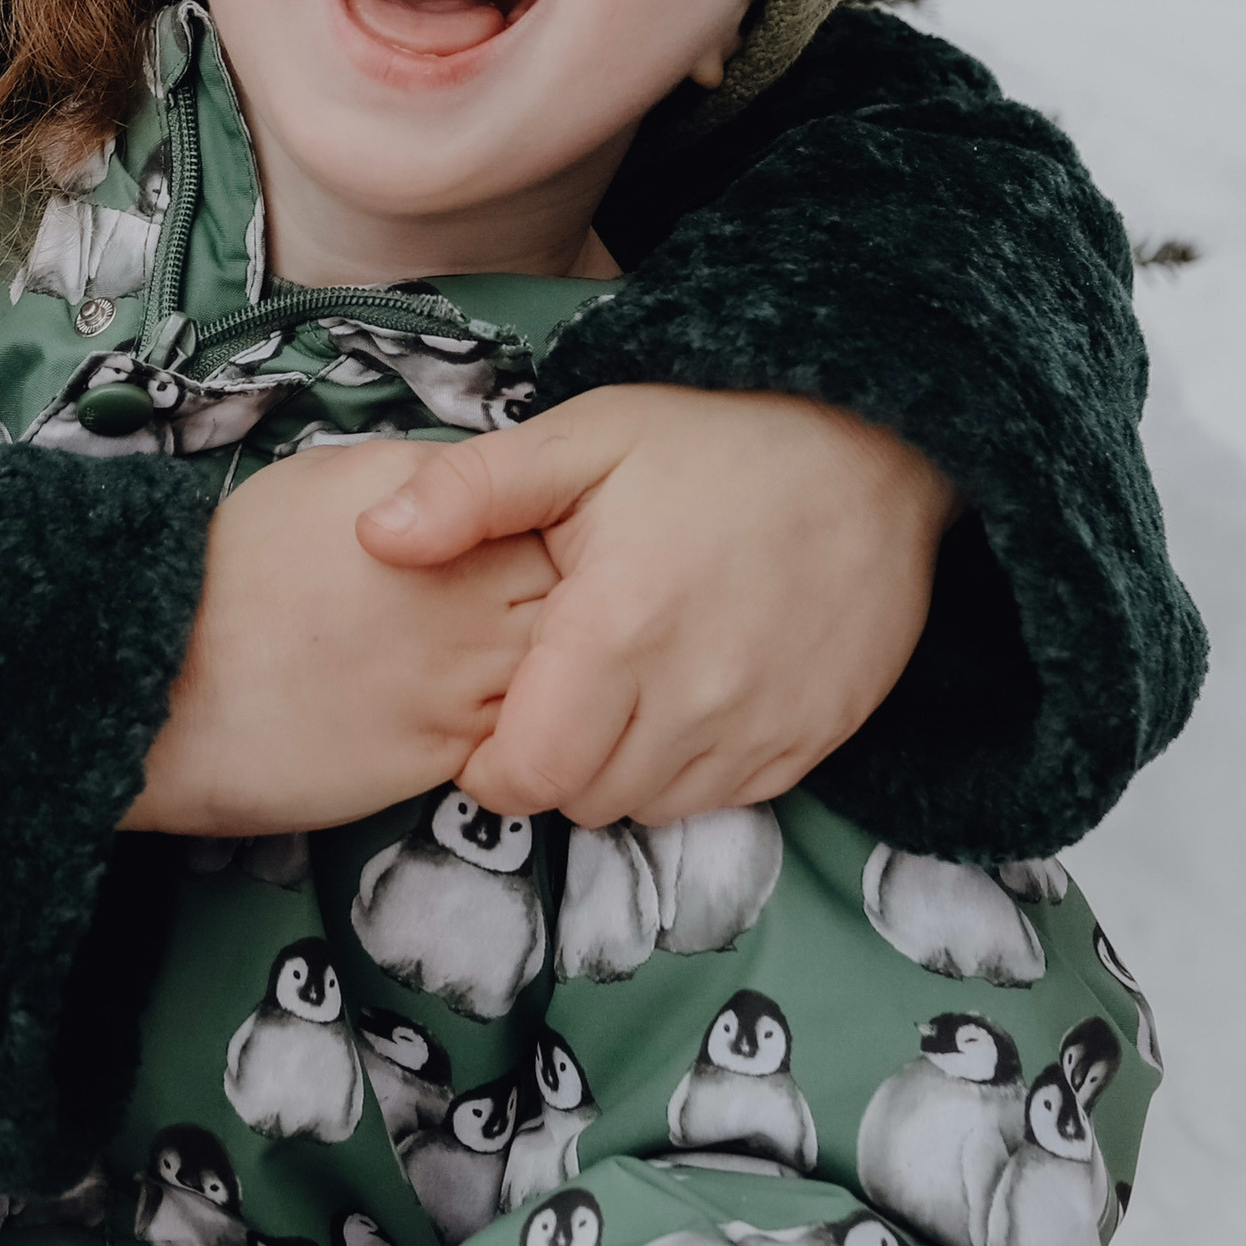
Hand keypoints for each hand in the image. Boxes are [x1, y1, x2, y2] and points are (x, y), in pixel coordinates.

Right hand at [121, 442, 555, 836]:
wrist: (171, 680)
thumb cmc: (236, 567)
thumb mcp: (332, 475)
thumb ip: (423, 480)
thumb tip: (475, 489)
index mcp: (446, 522)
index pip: (553, 519)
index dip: (550, 530)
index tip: (529, 541)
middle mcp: (472, 600)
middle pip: (576, 599)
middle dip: (571, 601)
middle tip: (536, 606)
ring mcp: (466, 683)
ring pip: (565, 678)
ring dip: (557, 671)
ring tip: (510, 664)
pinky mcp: (448, 754)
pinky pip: (525, 739)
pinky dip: (527, 730)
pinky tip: (485, 716)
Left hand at [354, 385, 958, 828]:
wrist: (872, 447)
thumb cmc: (713, 438)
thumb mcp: (580, 438)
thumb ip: (468, 492)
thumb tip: (373, 538)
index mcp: (619, 631)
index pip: (525, 776)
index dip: (489, 760)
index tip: (492, 708)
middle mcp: (694, 700)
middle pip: (583, 800)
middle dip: (550, 759)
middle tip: (555, 683)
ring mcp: (762, 728)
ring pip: (650, 807)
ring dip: (618, 767)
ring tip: (618, 684)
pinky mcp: (812, 740)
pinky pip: (723, 798)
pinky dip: (688, 766)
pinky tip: (684, 693)